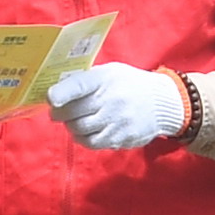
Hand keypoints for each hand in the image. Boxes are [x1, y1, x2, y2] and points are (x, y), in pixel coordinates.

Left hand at [48, 63, 187, 151]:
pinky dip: (83, 138)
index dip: (63, 93)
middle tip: (57, 112)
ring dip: (71, 127)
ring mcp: (116, 121)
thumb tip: (58, 90)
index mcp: (105, 79)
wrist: (163, 103)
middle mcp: (110, 100)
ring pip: (80, 130)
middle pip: (73, 112)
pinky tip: (85, 132)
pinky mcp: (120, 138)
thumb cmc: (130, 84)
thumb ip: (87, 79)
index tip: (50, 98)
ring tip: (73, 121)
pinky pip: (92, 143)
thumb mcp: (111, 71)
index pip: (80, 85)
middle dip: (59, 113)